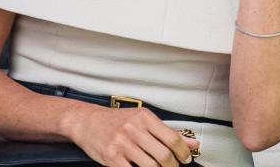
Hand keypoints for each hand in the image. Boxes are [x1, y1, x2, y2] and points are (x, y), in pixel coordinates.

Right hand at [64, 105, 198, 166]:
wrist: (87, 121)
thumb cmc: (116, 120)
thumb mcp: (143, 119)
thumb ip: (167, 131)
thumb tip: (192, 143)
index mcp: (145, 118)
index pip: (172, 138)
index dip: (183, 152)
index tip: (186, 158)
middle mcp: (134, 130)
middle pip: (163, 155)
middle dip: (172, 166)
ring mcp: (122, 144)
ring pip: (150, 166)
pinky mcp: (111, 157)